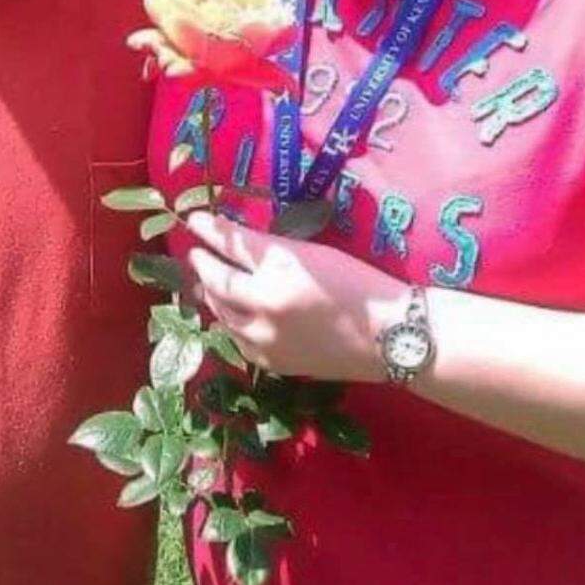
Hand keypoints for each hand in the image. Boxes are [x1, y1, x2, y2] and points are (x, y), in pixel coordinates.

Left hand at [186, 211, 405, 380]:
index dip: (211, 231)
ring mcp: (265, 339)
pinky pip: (238, 339)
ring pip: (222, 314)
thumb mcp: (313, 255)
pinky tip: (231, 314)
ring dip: (212, 295)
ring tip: (208, 282)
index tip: (194, 221)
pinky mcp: (272, 363)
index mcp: (279, 271)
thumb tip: (236, 243)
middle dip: (204, 265)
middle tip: (198, 253)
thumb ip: (271, 249)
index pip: (233, 245)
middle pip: (218, 282)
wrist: (390, 337)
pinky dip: (231, 322)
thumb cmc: (358, 285)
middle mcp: (263, 307)